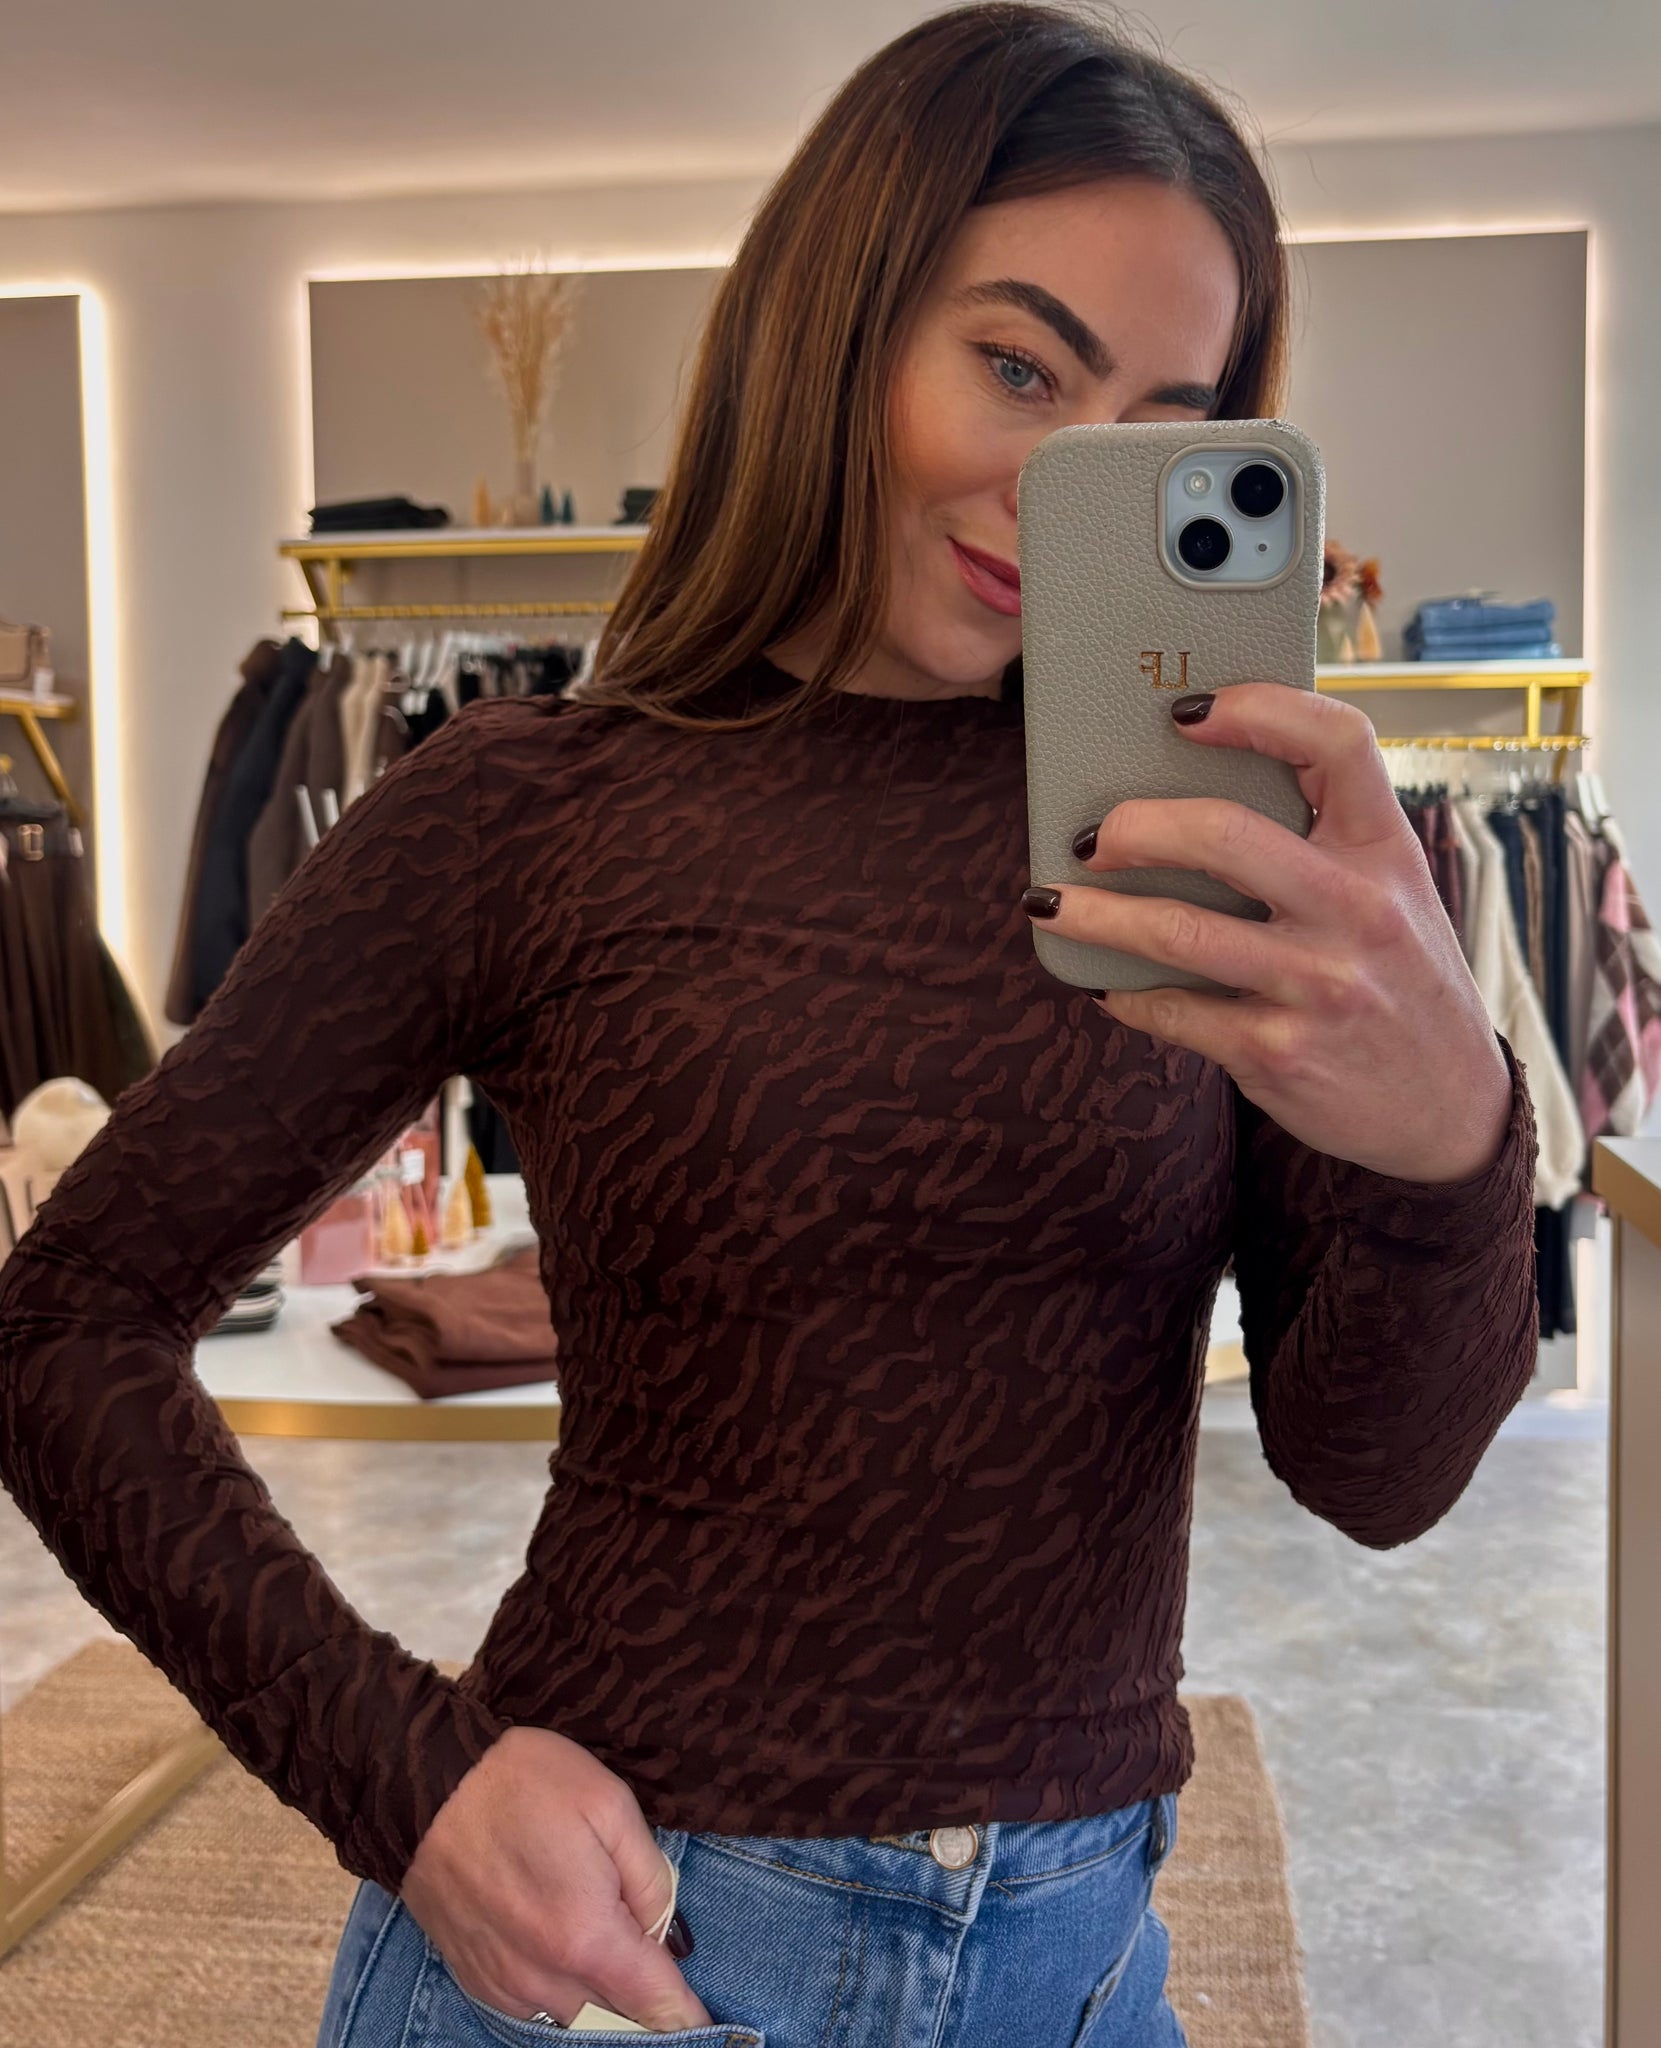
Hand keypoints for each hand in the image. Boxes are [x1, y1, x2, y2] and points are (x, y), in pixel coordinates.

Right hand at [399, 1724, 710, 2029]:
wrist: (425, 1784)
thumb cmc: (523, 1783)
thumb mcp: (610, 1805)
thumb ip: (650, 1878)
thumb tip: (669, 1934)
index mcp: (586, 1936)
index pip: (655, 2004)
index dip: (687, 2017)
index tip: (706, 2020)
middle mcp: (543, 1977)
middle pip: (614, 2015)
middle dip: (640, 1995)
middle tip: (650, 1953)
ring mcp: (503, 1984)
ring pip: (572, 2014)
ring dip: (597, 1992)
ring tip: (602, 1938)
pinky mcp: (474, 1977)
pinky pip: (532, 2005)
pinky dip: (557, 1989)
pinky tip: (559, 1943)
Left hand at [1025, 683, 1512, 1184]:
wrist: (1451, 1108)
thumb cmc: (1400, 982)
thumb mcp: (1394, 896)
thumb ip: (1323, 844)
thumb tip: (1190, 796)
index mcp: (1387, 851)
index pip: (1338, 742)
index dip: (1259, 709)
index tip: (1187, 713)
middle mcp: (1358, 911)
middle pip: (1225, 835)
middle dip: (1136, 827)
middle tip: (1092, 837)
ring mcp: (1317, 985)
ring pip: (1176, 930)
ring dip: (1094, 915)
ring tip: (1048, 903)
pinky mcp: (1276, 1052)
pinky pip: (1172, 1010)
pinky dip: (1125, 994)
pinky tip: (1106, 984)